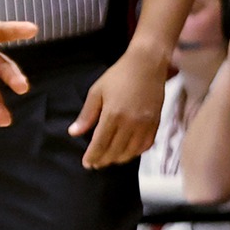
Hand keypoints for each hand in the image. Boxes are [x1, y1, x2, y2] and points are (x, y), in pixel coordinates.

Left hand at [68, 47, 166, 168]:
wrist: (147, 65)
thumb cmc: (118, 76)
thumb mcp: (96, 92)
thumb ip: (86, 115)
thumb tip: (73, 133)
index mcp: (113, 115)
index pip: (101, 143)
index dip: (93, 156)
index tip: (86, 164)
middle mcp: (131, 123)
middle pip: (116, 150)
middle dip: (104, 160)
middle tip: (95, 164)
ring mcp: (146, 124)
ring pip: (132, 151)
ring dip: (119, 158)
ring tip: (109, 160)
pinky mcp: (156, 123)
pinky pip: (146, 145)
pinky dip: (136, 152)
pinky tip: (127, 153)